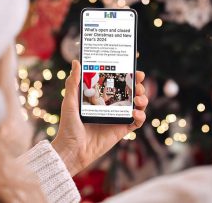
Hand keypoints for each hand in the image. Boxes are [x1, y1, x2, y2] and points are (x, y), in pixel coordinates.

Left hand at [52, 60, 147, 175]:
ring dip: (143, 98)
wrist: (73, 149)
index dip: (126, 73)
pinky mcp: (122, 129)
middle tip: (139, 79)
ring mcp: (118, 116)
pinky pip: (137, 121)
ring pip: (137, 104)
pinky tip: (135, 113)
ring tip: (138, 97)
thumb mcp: (69, 101)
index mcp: (100, 96)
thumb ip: (73, 82)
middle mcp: (111, 105)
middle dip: (138, 83)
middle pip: (130, 91)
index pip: (116, 81)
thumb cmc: (69, 126)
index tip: (133, 63)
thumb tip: (76, 62)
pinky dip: (141, 116)